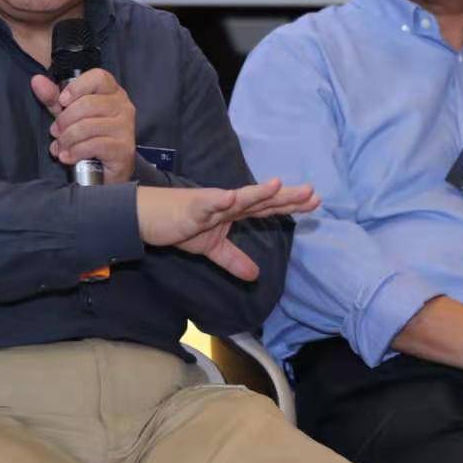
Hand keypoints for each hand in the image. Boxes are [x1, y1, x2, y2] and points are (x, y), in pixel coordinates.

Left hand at [31, 71, 136, 183]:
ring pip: (88, 126)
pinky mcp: (123, 149)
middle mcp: (123, 106)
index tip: (62, 102)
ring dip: (67, 138)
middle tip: (55, 131)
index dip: (77, 87)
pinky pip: (94, 145)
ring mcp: (125, 128)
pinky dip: (75, 152)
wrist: (107, 171)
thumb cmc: (89, 137)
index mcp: (113, 92)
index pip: (99, 77)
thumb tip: (37, 81)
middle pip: (88, 104)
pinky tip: (68, 157)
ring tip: (61, 147)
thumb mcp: (69, 115)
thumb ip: (54, 98)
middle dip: (65, 120)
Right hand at [135, 179, 317, 280]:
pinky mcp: (192, 208)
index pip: (267, 208)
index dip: (289, 204)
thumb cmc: (179, 226)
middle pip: (262, 200)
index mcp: (233, 212)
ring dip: (258, 193)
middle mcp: (227, 203)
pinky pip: (207, 204)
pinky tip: (231, 197)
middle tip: (312, 193)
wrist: (147, 217)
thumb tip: (255, 275)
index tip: (314, 202)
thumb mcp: (211, 249)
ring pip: (239, 198)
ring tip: (279, 186)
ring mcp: (211, 203)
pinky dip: (219, 200)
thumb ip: (234, 260)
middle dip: (286, 197)